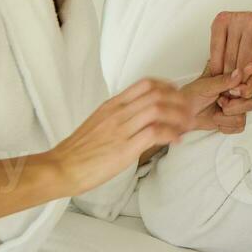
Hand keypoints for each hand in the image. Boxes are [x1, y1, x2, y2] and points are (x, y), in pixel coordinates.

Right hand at [43, 78, 194, 193]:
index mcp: (112, 106)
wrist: (61, 167)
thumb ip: (118, 117)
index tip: (178, 94)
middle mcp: (118, 113)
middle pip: (157, 94)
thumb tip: (138, 118)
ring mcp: (121, 129)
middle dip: (179, 101)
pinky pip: (154, 132)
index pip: (145, 84)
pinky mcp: (124, 148)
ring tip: (187, 125)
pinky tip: (177, 140)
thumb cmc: (79, 151)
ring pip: (158, 110)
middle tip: (189, 111)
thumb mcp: (99, 124)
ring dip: (179, 116)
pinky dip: (171, 134)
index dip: (168, 86)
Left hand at [181, 66, 251, 133]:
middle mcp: (238, 93)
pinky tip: (217, 119)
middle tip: (220, 101)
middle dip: (233, 105)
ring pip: (244, 116)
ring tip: (216, 111)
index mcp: (233, 79)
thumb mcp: (205, 85)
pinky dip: (225, 125)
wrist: (183, 114)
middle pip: (251, 102)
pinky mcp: (233, 120)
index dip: (248, 88)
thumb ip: (223, 80)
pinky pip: (239, 126)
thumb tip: (238, 73)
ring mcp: (237, 107)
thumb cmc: (191, 95)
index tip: (233, 91)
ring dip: (226, 116)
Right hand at [208, 11, 251, 88]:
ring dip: (227, 72)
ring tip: (229, 83)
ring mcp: (236, 17)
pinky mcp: (221, 19)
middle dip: (240, 74)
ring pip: (229, 52)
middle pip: (243, 52)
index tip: (248, 70)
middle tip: (238, 88)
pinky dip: (216, 61)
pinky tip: (219, 71)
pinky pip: (215, 45)